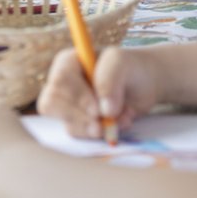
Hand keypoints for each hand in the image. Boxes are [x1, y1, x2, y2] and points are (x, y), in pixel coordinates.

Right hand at [37, 47, 157, 138]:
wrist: (143, 84)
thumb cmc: (129, 66)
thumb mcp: (121, 62)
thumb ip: (110, 79)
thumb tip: (104, 111)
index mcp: (67, 63)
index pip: (59, 82)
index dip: (76, 98)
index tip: (97, 110)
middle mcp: (62, 85)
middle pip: (52, 105)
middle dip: (80, 117)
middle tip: (103, 124)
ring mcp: (69, 106)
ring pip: (67, 123)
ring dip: (93, 127)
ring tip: (118, 121)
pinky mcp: (79, 123)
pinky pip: (80, 135)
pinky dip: (100, 134)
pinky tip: (116, 124)